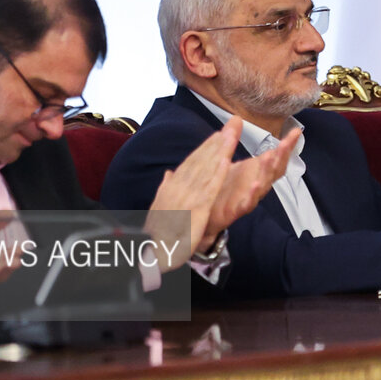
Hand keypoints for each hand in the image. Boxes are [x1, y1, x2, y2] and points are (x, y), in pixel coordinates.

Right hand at [143, 119, 240, 269]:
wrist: (149, 253)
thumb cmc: (156, 233)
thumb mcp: (159, 207)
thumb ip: (166, 187)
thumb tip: (169, 173)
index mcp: (171, 187)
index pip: (191, 163)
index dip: (205, 147)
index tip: (217, 134)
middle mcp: (178, 188)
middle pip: (200, 161)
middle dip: (216, 143)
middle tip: (231, 126)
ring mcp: (187, 197)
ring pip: (206, 169)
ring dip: (219, 151)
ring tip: (231, 135)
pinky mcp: (196, 210)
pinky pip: (208, 189)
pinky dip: (217, 174)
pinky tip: (226, 162)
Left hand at [200, 125, 296, 247]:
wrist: (203, 213)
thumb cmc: (219, 186)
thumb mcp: (226, 158)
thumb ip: (233, 139)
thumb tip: (237, 118)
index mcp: (254, 171)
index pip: (275, 157)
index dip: (286, 146)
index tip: (296, 132)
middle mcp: (255, 184)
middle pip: (274, 171)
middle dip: (282, 156)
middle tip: (286, 143)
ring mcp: (247, 198)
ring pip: (263, 185)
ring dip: (268, 171)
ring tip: (271, 157)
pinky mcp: (235, 210)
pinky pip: (247, 203)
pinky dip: (252, 195)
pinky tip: (255, 185)